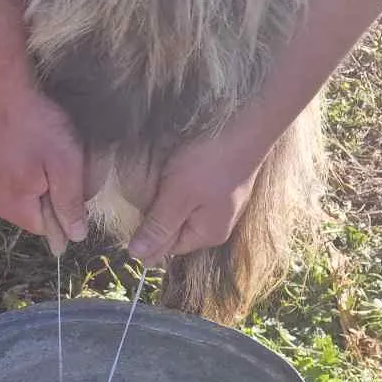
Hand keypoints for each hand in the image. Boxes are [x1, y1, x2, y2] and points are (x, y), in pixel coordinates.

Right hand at [0, 80, 87, 243]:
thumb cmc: (35, 123)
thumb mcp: (65, 163)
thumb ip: (71, 203)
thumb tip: (76, 238)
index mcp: (13, 206)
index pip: (46, 227)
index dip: (63, 207)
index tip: (67, 178)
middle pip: (27, 213)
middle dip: (44, 193)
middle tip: (52, 159)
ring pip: (12, 196)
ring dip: (27, 180)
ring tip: (34, 149)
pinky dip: (11, 169)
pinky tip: (17, 146)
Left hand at [126, 127, 269, 265]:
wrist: (246, 126)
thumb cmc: (210, 163)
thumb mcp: (177, 197)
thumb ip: (157, 227)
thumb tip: (135, 255)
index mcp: (208, 235)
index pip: (168, 247)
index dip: (148, 233)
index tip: (135, 211)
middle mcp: (218, 225)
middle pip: (178, 230)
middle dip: (160, 215)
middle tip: (148, 193)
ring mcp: (223, 205)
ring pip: (185, 211)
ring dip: (169, 200)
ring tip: (161, 181)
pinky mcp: (222, 186)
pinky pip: (195, 196)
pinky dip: (182, 188)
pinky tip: (177, 173)